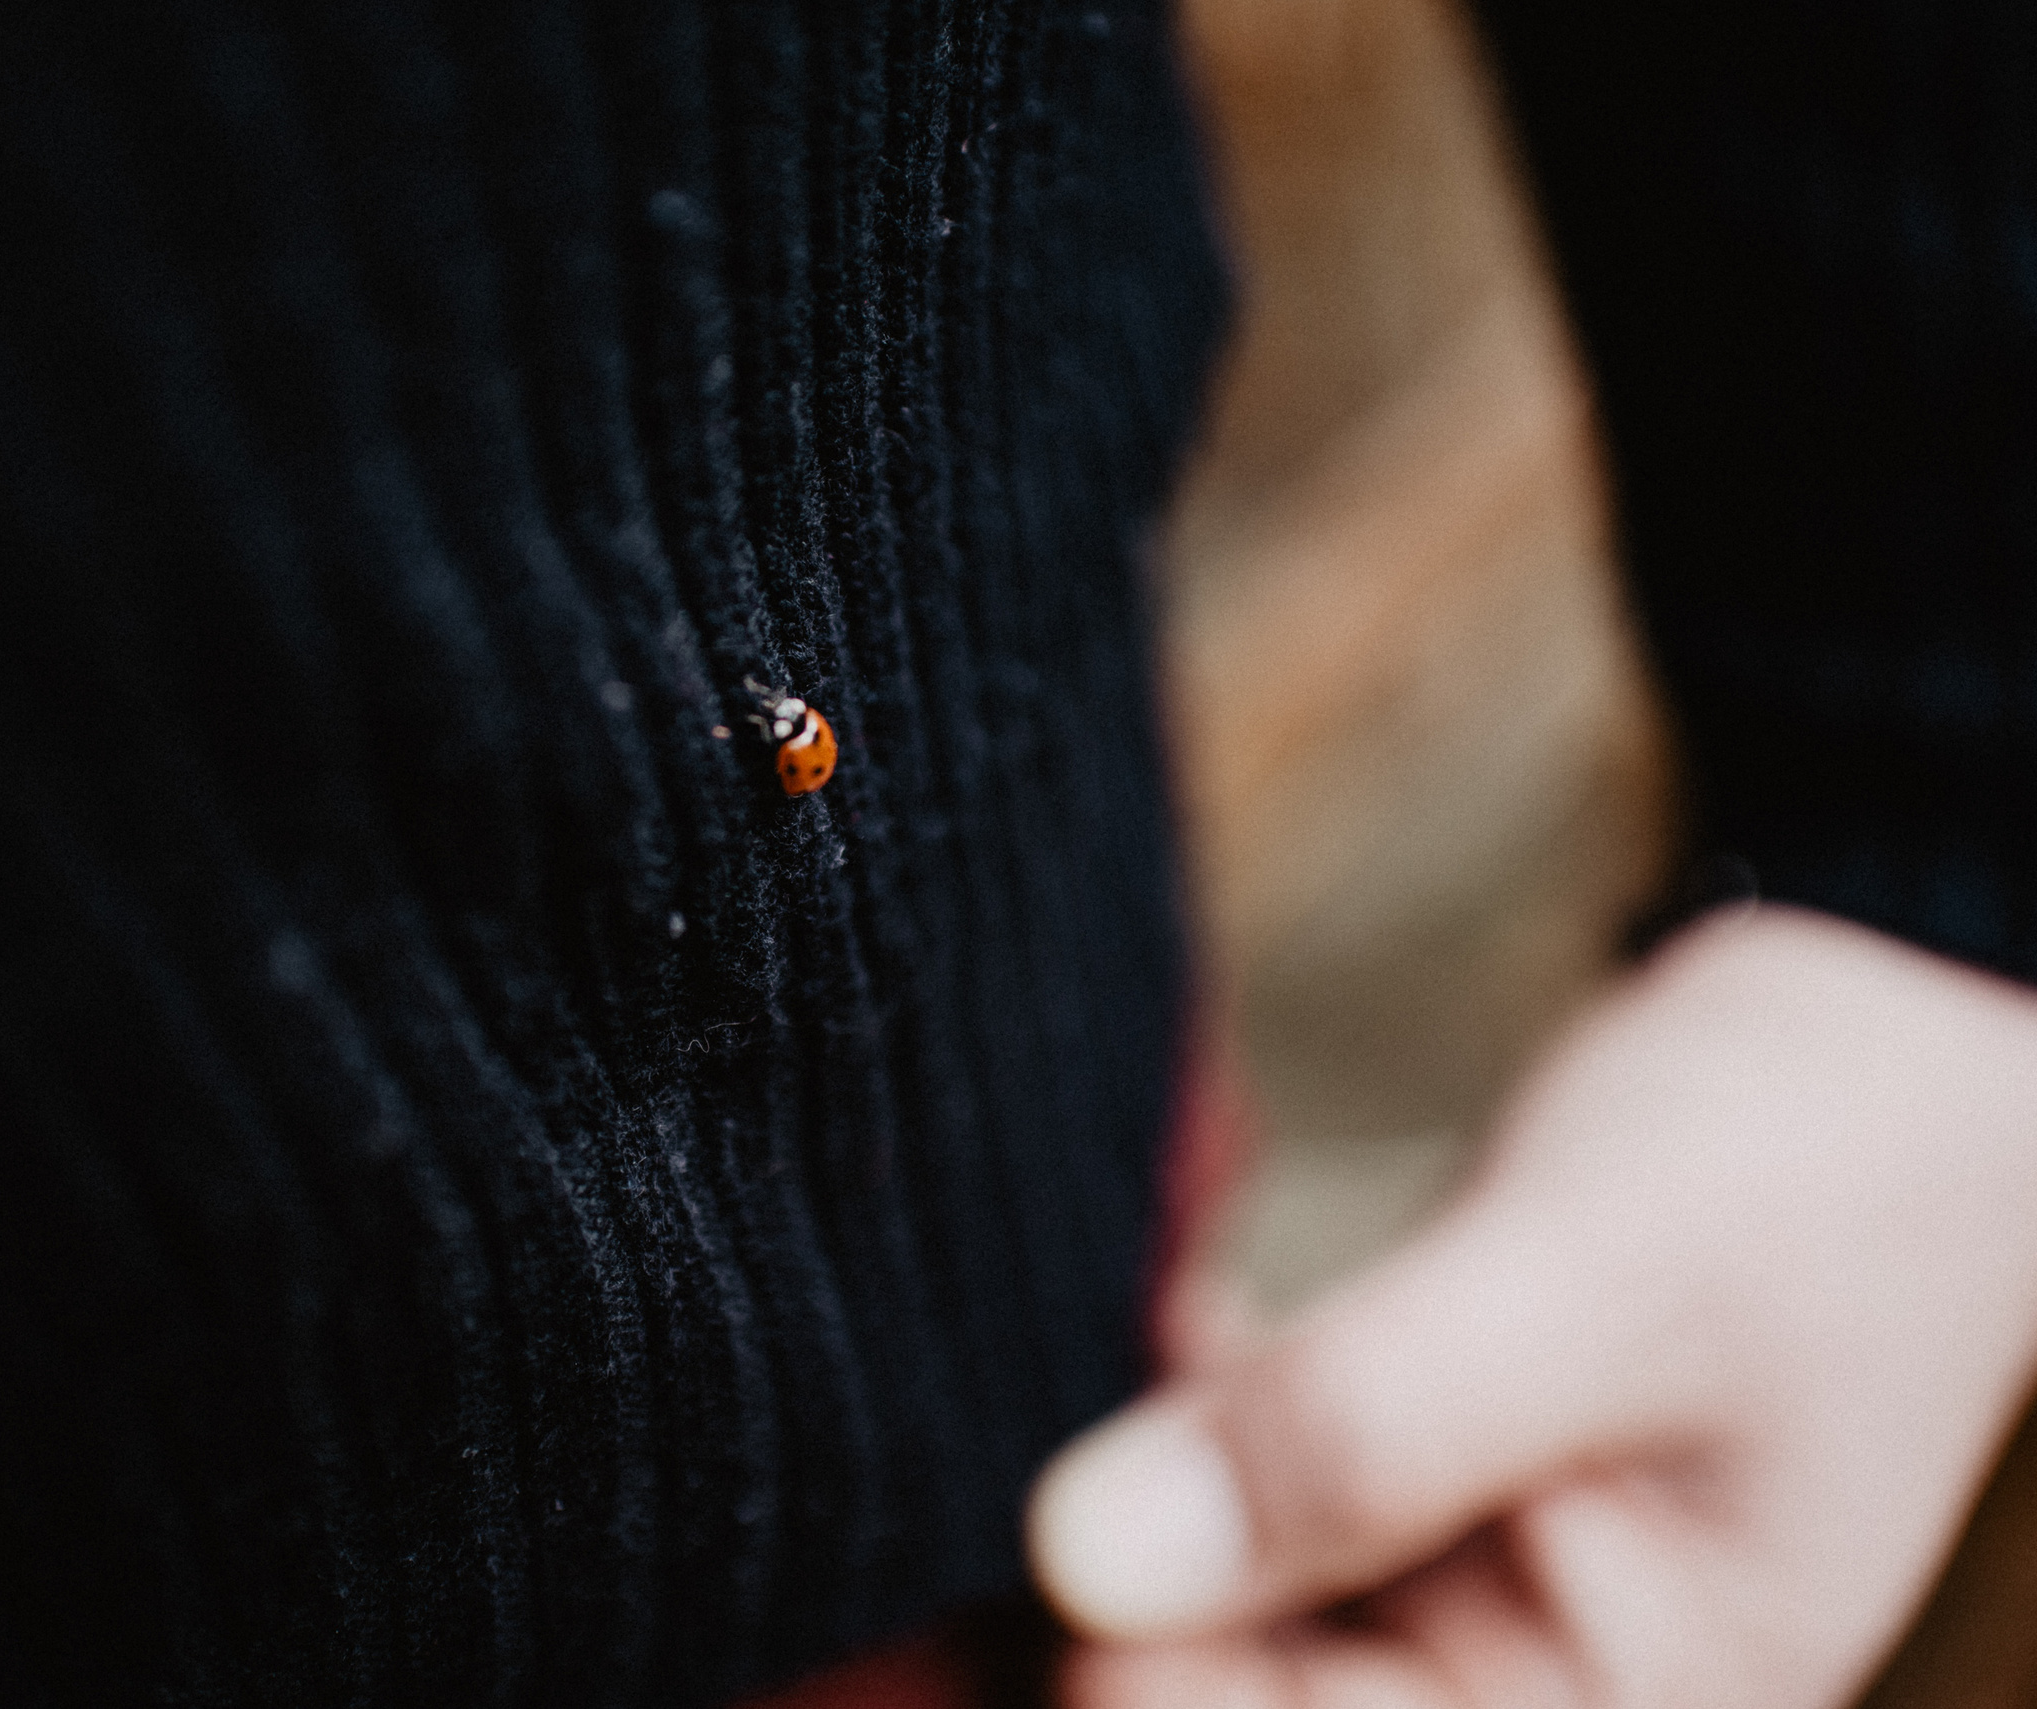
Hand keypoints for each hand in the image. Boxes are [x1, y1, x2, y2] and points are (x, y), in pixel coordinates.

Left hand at [1028, 907, 2036, 1706]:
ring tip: (1161, 1311)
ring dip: (1148, 1465)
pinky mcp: (1417, 1487)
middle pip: (1226, 1687)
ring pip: (1217, 1590)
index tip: (1049, 1510)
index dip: (1125, 1657)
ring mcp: (1466, 1590)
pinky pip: (1247, 1488)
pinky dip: (1198, 1398)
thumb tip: (1077, 1557)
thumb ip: (1355, 1431)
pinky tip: (1195, 1292)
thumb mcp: (1595, 1292)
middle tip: (1072, 1376)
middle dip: (1126, 1555)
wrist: (1897, 1053)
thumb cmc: (1813, 1176)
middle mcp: (1529, 1685)